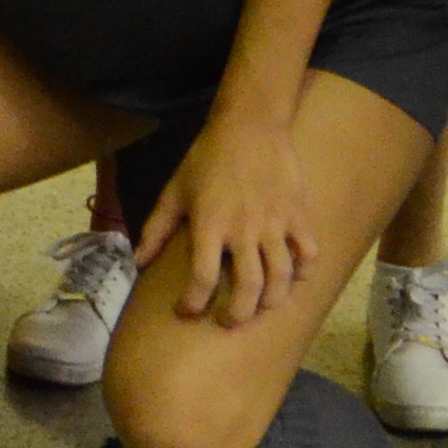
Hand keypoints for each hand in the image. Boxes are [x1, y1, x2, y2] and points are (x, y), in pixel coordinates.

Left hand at [135, 109, 313, 330]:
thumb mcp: (175, 191)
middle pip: (248, 288)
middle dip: (239, 314)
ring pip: (281, 277)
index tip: (186, 312)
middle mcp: (244, 229)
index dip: (193, 304)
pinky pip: (309, 252)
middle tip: (230, 322)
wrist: (249, 125)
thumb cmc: (207, 159)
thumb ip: (156, 229)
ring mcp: (274, 223)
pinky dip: (305, 271)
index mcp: (209, 224)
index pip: (202, 278)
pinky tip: (295, 278)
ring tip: (263, 307)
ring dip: (272, 301)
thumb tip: (138, 262)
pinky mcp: (297, 214)